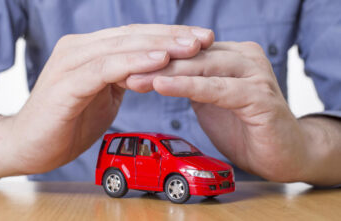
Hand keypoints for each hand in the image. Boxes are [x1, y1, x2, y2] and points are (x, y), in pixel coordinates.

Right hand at [5, 25, 213, 174]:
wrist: (29, 146)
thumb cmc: (68, 121)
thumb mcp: (103, 96)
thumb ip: (124, 78)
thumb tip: (153, 70)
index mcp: (91, 50)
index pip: (137, 36)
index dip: (170, 35)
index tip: (202, 39)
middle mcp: (80, 48)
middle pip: (134, 35)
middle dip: (172, 36)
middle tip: (205, 37)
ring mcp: (71, 62)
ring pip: (122, 47)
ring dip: (160, 46)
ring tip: (192, 46)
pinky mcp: (66, 82)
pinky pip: (106, 68)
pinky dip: (134, 63)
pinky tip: (159, 60)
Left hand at [126, 42, 307, 181]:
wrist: (285, 152)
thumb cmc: (246, 126)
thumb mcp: (212, 100)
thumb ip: (194, 84)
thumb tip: (159, 74)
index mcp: (232, 55)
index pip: (188, 51)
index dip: (155, 58)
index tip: (123, 65)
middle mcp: (245, 57)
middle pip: (191, 55)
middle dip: (154, 64)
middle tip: (120, 69)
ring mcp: (254, 74)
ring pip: (202, 67)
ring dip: (165, 74)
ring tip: (135, 78)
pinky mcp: (259, 96)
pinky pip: (216, 89)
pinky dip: (188, 87)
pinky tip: (162, 86)